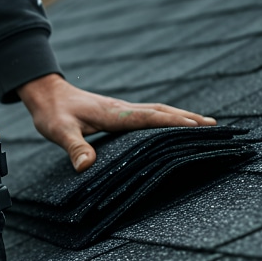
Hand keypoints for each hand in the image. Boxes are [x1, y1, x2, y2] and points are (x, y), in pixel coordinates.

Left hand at [18, 74, 216, 172]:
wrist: (46, 93)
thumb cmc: (53, 112)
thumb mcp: (58, 131)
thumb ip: (73, 147)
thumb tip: (86, 167)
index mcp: (114, 113)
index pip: (150, 117)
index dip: (174, 122)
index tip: (199, 126)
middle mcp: (123, 109)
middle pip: (162, 111)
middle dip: (188, 119)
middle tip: (215, 127)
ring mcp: (122, 110)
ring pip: (158, 111)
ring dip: (181, 117)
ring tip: (204, 125)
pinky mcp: (119, 113)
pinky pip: (149, 115)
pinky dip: (166, 119)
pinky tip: (173, 127)